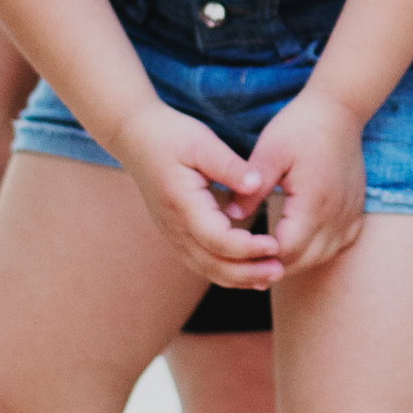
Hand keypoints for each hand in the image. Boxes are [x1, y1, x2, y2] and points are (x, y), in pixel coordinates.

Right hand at [126, 115, 287, 290]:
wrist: (134, 136)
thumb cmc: (170, 135)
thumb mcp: (202, 142)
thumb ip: (229, 166)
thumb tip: (256, 184)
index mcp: (183, 204)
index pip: (218, 240)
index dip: (247, 248)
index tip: (274, 245)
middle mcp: (175, 226)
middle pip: (211, 263)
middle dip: (246, 272)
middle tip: (279, 270)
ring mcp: (172, 232)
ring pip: (204, 267)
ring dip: (236, 278)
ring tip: (268, 277)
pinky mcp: (174, 231)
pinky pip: (198, 261)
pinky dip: (223, 271)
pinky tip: (245, 272)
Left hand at [229, 85, 366, 276]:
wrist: (339, 109)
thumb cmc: (300, 127)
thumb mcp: (269, 152)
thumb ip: (250, 186)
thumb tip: (231, 216)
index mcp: (313, 203)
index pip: (286, 250)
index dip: (260, 256)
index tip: (238, 251)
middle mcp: (336, 215)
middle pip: (303, 261)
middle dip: (274, 264)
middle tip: (246, 259)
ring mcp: (350, 215)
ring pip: (322, 257)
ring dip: (296, 260)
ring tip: (268, 253)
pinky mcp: (357, 210)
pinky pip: (340, 245)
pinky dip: (319, 250)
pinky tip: (302, 241)